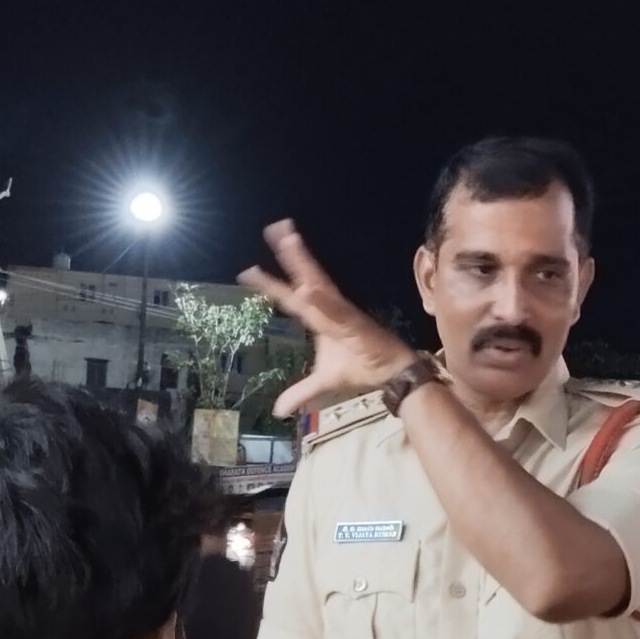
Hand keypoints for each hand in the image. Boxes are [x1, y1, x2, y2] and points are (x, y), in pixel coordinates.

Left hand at [241, 221, 417, 417]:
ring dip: (305, 266)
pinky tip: (307, 290)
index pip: (291, 296)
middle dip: (291, 254)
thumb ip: (300, 392)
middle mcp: (329, 309)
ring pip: (319, 287)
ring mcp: (342, 314)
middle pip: (305, 277)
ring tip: (290, 243)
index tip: (248, 270)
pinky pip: (336, 312)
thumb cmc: (361, 367)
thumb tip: (278, 410)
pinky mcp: (355, 325)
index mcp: (319, 318)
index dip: (270, 284)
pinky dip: (322, 301)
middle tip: (275, 228)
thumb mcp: (323, 382)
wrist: (391, 373)